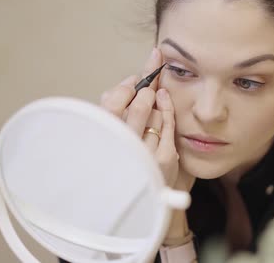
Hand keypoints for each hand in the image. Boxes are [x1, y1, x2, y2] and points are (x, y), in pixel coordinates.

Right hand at [100, 48, 181, 187]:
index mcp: (106, 141)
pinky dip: (167, 107)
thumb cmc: (124, 158)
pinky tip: (164, 98)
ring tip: (152, 98)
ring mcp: (147, 154)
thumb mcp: (112, 132)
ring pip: (154, 112)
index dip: (126, 87)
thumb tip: (130, 80)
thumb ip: (114, 107)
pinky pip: (168, 122)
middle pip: (139, 106)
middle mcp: (125, 149)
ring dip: (154, 101)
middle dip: (145, 91)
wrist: (143, 194)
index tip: (135, 78)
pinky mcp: (164, 157)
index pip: (112, 104)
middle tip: (147, 86)